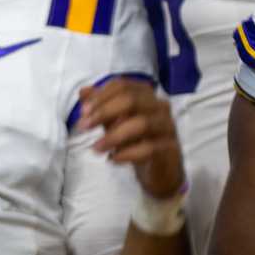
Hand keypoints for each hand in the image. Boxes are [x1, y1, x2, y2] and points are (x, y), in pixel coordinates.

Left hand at [76, 78, 183, 198]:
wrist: (160, 168)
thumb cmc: (136, 139)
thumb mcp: (115, 121)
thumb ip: (102, 106)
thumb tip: (84, 92)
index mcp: (145, 95)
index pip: (122, 86)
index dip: (101, 96)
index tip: (83, 112)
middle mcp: (159, 106)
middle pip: (132, 100)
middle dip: (104, 112)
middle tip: (84, 127)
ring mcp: (167, 126)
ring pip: (142, 124)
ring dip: (114, 136)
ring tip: (96, 148)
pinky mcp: (170, 147)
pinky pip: (150, 148)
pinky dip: (128, 153)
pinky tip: (113, 159)